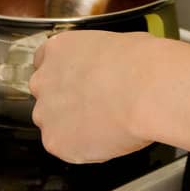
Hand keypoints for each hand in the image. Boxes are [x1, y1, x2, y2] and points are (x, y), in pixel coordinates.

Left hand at [29, 29, 152, 162]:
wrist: (146, 91)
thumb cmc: (141, 64)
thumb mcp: (120, 42)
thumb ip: (100, 58)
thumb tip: (112, 66)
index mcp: (58, 49)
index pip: (46, 62)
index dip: (66, 75)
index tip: (80, 82)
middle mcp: (43, 80)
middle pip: (48, 95)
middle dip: (68, 102)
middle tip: (97, 105)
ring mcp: (45, 113)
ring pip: (55, 124)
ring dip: (74, 126)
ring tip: (107, 123)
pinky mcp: (54, 142)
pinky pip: (67, 148)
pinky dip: (85, 148)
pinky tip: (108, 137)